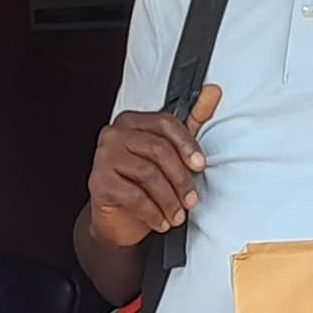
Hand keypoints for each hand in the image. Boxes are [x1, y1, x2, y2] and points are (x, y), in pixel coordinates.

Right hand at [84, 84, 221, 252]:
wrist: (117, 221)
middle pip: (159, 150)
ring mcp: (103, 157)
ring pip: (148, 174)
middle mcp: (114, 134)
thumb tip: (214, 91)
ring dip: (169, 200)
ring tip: (177, 215)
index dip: (187, 145)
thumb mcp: (171, 153)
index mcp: (132, 122)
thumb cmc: (144, 185)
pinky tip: (161, 221)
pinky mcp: (99, 182)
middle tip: (191, 200)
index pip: (165, 124)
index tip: (200, 166)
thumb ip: (192, 123)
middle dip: (181, 178)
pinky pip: (135, 196)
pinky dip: (153, 212)